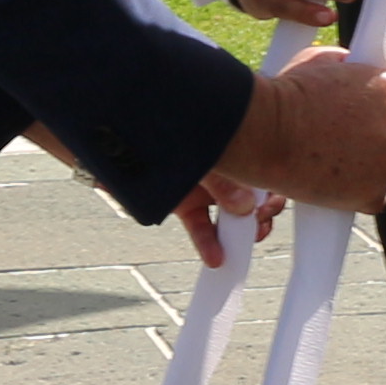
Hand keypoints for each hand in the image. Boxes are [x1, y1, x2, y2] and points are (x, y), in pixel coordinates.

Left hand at [33, 122, 259, 266]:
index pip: (263, 167)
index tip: (273, 206)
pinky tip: (215, 257)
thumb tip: (246, 207)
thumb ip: (221, 180)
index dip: (272, 189)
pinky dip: (208, 243)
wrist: (113, 130)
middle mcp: (223, 164)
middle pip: (252, 194)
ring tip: (244, 241)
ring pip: (230, 214)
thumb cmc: (160, 127)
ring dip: (239, 231)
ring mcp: (204, 185)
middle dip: (261, 213)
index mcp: (233, 143)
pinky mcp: (183, 202)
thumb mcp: (199, 151)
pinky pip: (200, 226)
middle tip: (260, 224)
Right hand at [220, 46, 385, 215]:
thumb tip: (352, 66)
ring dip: (373, 161)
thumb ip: (347, 66)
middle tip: (350, 134)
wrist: (263, 134)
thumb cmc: (285, 97)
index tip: (372, 108)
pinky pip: (378, 195)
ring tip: (339, 158)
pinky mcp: (371, 194)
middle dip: (381, 130)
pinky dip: (362, 191)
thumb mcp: (319, 62)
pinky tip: (341, 181)